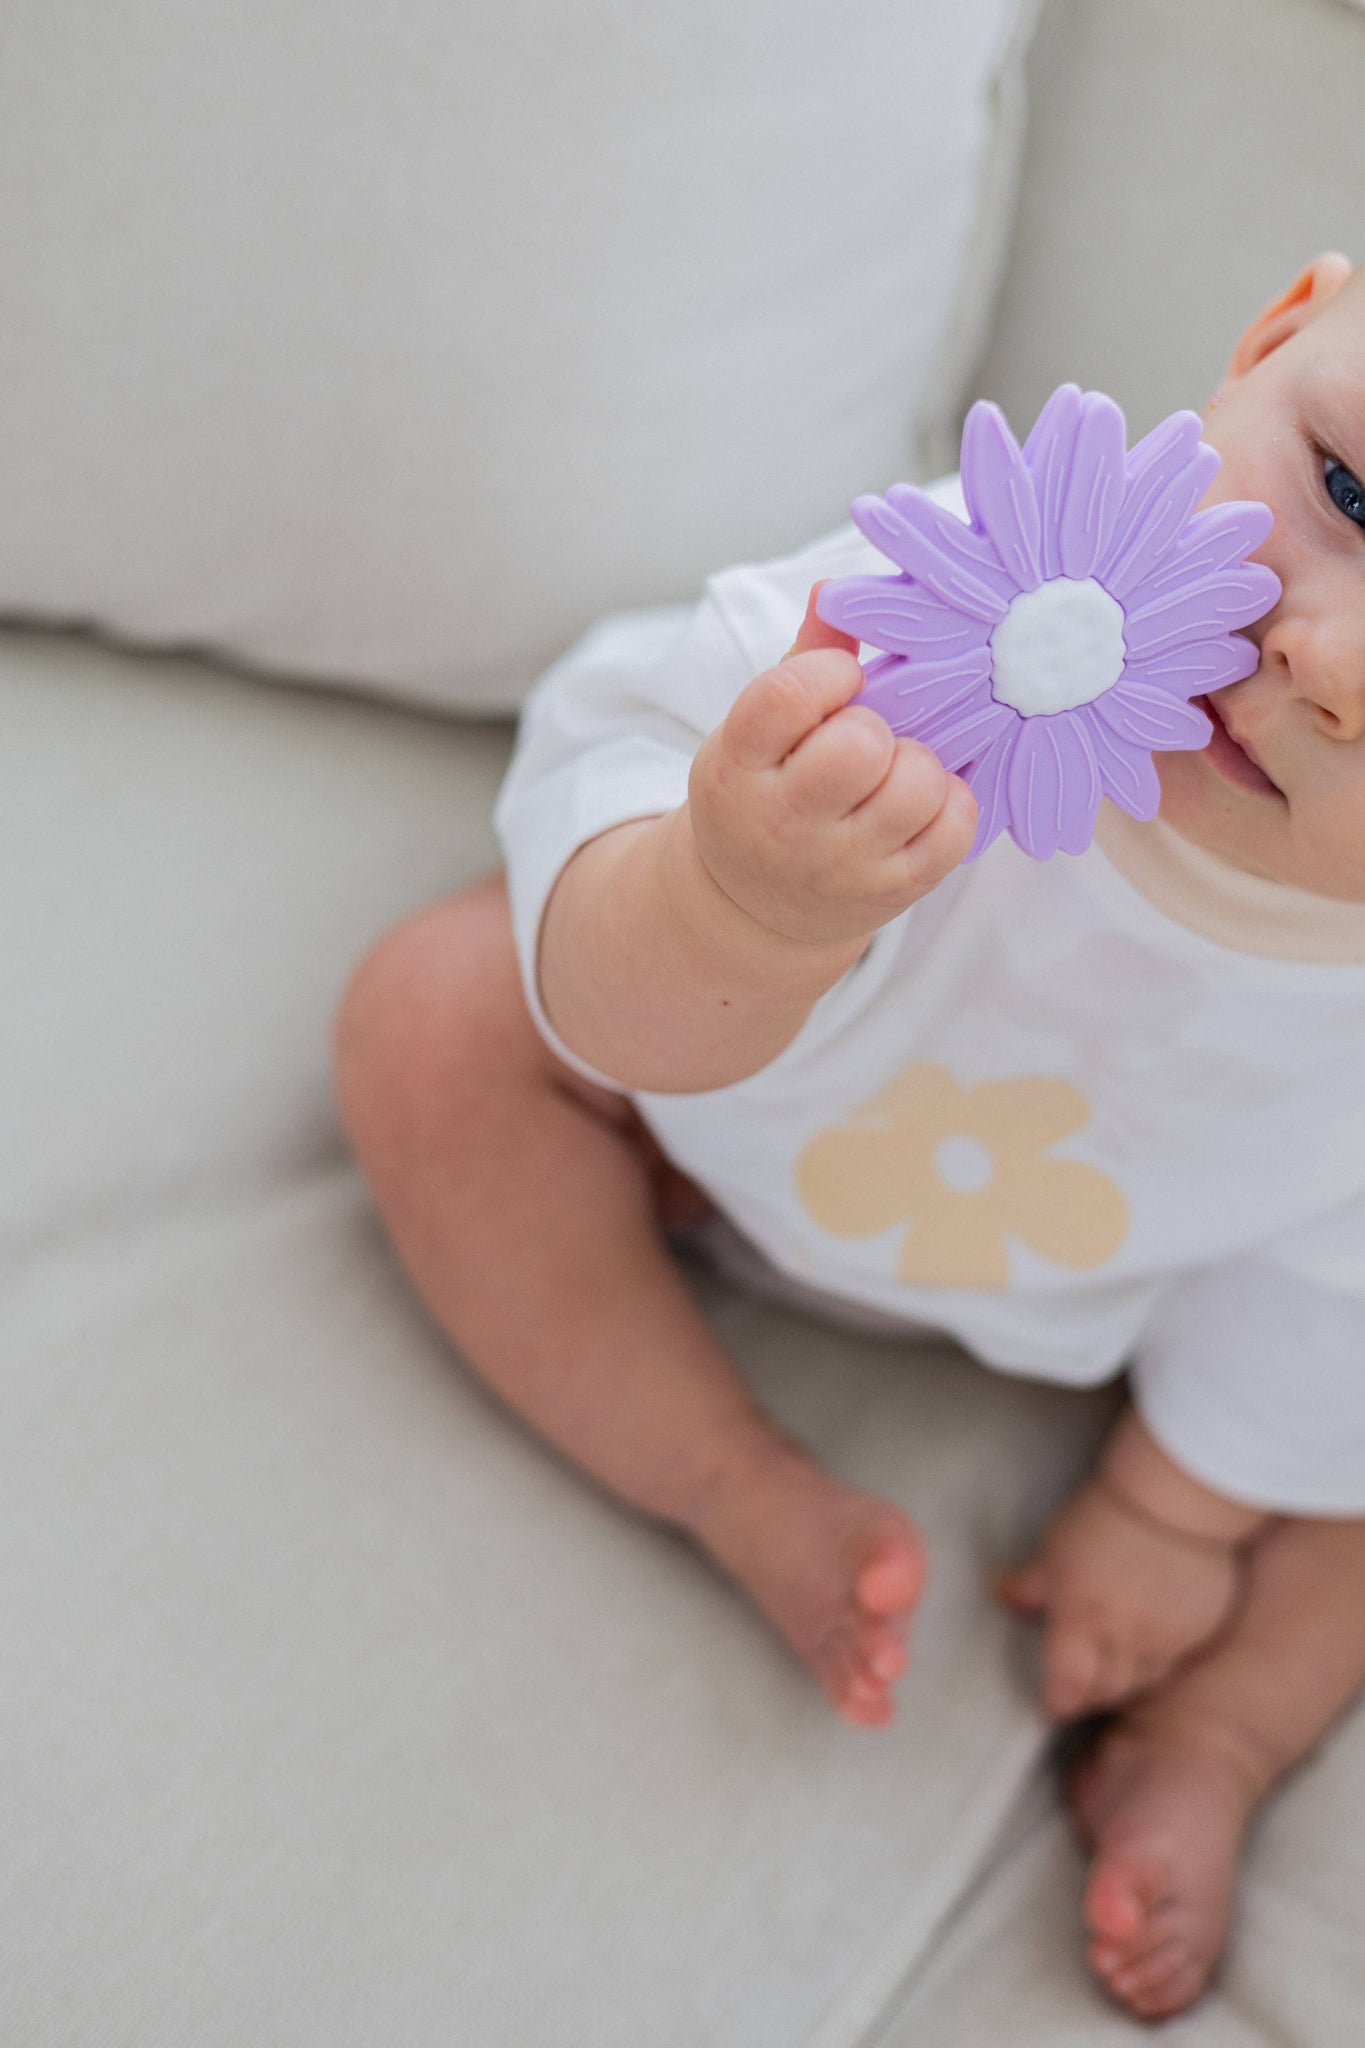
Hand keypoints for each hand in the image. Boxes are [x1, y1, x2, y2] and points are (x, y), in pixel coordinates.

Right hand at [686, 582, 978, 949]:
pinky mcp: (890, 893)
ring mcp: (839, 864)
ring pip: (915, 786)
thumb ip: (802, 661)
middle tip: (866, 739)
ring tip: (895, 771)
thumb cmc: (766, 792)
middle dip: (876, 727)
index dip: (831, 673)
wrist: (752, 908)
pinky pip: (954, 830)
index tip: (843, 681)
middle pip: (860, 745)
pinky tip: (926, 800)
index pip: (788, 696)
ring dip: (918, 765)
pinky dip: (953, 803)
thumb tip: (833, 590)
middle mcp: (782, 821)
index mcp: (737, 765)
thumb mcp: (758, 732)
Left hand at [994, 1477, 1247, 1720]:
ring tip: (1111, 1671)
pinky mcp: (1201, 1630)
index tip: (1051, 1705)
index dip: (1057, 1702)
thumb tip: (1001, 1595)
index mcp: (1082, 1618)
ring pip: (1143, 1683)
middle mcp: (1126, 1638)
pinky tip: (1149, 1647)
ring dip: (1122, 1683)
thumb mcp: (1055, 1548)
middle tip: (1079, 1689)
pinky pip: (1176, 1663)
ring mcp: (1168, 1638)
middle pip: (1105, 1692)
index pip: (1067, 1685)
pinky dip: (1157, 1663)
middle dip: (1087, 1697)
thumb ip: (1029, 1583)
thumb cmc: (1105, 1518)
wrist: (1174, 1501)